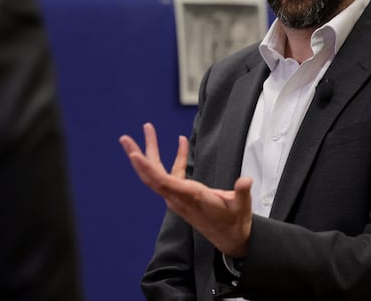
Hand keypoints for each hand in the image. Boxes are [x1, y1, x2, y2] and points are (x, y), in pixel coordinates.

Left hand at [119, 122, 252, 257]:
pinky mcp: (184, 195)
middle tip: (124, 139)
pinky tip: (181, 142)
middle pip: (151, 175)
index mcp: (190, 197)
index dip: (147, 168)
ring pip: (158, 172)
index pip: (162, 181)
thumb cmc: (235, 222)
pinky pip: (173, 173)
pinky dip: (176, 157)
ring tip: (148, 130)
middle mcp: (179, 197)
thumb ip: (242, 193)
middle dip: (137, 156)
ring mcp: (179, 196)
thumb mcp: (241, 207)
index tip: (134, 154)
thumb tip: (245, 181)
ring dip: (151, 151)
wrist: (232, 239)